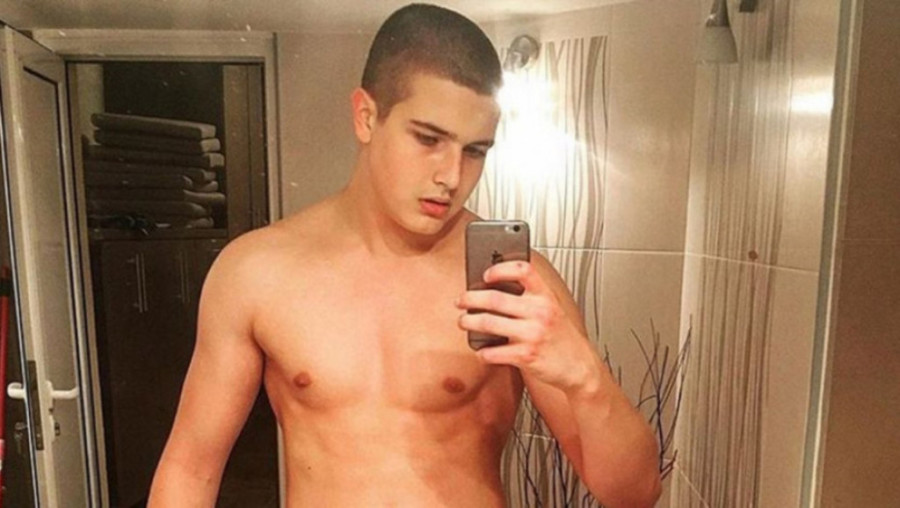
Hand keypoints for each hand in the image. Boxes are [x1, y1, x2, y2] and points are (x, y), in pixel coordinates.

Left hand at [455, 260, 600, 393]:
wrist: (580, 366)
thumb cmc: (562, 337)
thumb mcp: (552, 310)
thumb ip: (531, 298)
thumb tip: (494, 289)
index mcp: (546, 296)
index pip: (522, 270)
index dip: (500, 269)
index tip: (486, 274)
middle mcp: (539, 312)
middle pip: (495, 298)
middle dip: (470, 298)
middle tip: (460, 300)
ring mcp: (532, 334)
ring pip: (488, 323)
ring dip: (469, 322)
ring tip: (463, 322)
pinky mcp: (526, 356)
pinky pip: (493, 352)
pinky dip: (482, 352)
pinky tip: (481, 350)